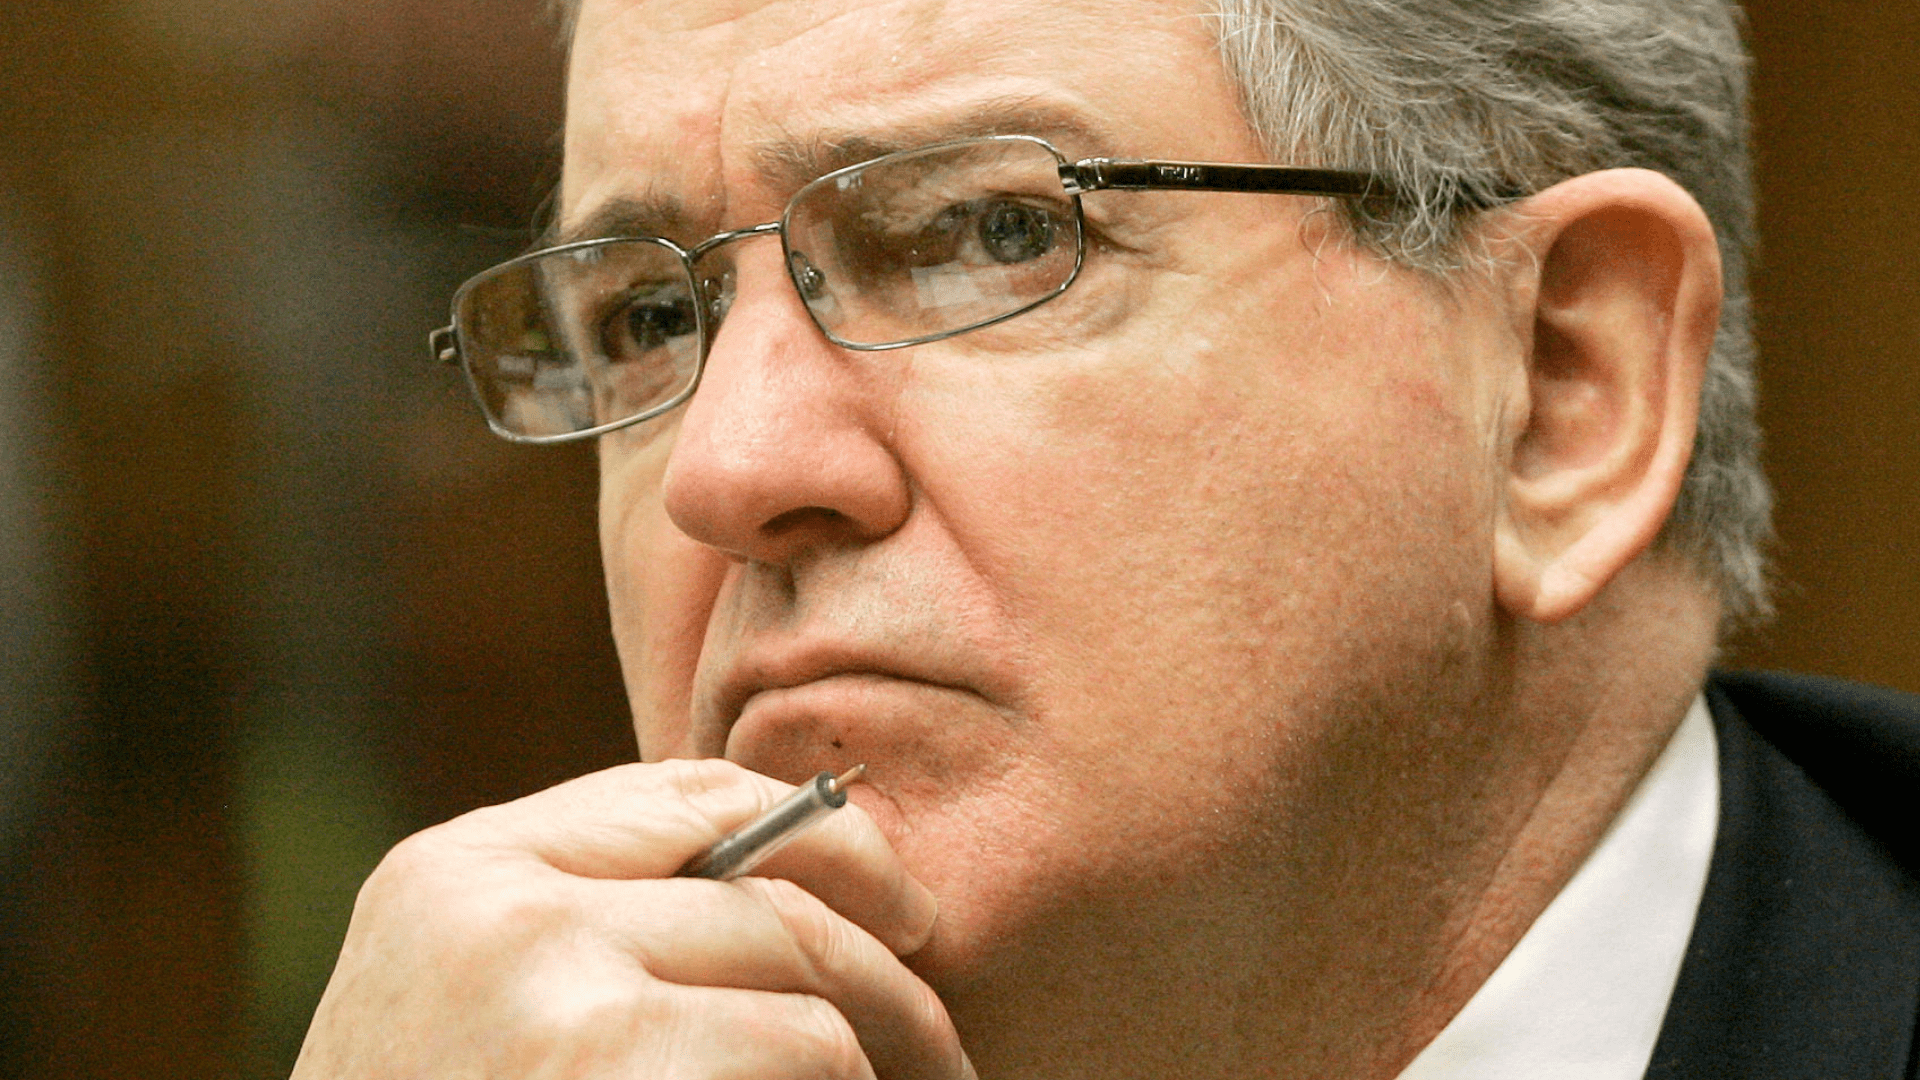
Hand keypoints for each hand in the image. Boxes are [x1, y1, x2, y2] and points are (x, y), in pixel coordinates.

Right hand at [291, 758, 970, 1078]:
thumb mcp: (470, 1005)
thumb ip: (594, 927)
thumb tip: (798, 896)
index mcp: (461, 872)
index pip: (688, 795)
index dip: (821, 835)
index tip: (899, 902)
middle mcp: (501, 911)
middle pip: (770, 898)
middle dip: (885, 971)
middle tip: (940, 1046)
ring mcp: (553, 995)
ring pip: (805, 999)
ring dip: (878, 1061)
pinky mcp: (610, 1068)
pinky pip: (802, 1057)